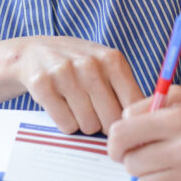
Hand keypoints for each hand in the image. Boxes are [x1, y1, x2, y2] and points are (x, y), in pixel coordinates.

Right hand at [14, 35, 142, 134]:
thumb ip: (126, 90)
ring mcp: (65, 73)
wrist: (33, 52)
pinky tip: (61, 106)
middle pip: (110, 120)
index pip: (133, 105)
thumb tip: (146, 125)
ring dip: (83, 124)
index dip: (129, 122)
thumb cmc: (78, 64)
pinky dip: (65, 123)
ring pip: (88, 125)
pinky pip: (66, 124)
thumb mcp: (105, 66)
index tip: (124, 128)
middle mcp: (89, 64)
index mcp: (112, 59)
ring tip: (76, 106)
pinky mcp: (42, 85)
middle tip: (95, 114)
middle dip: (104, 124)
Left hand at [107, 86, 180, 180]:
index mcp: (180, 118)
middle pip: (132, 163)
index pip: (124, 134)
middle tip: (143, 154)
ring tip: (162, 166)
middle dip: (132, 159)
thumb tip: (122, 122)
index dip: (114, 142)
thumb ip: (149, 105)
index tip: (118, 145)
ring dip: (149, 176)